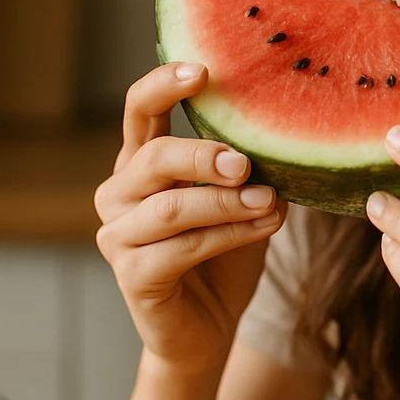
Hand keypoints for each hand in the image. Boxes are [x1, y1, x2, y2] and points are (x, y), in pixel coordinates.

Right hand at [95, 62, 286, 374]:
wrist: (207, 328)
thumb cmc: (223, 257)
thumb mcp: (240, 201)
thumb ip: (247, 171)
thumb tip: (282, 137)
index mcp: (141, 163)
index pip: (140, 111)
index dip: (163, 85)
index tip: (202, 71)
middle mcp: (118, 193)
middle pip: (155, 157)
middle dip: (205, 156)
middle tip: (247, 164)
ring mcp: (117, 235)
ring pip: (172, 208)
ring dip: (227, 203)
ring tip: (270, 202)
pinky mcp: (130, 275)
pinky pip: (182, 248)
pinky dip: (229, 235)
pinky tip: (265, 228)